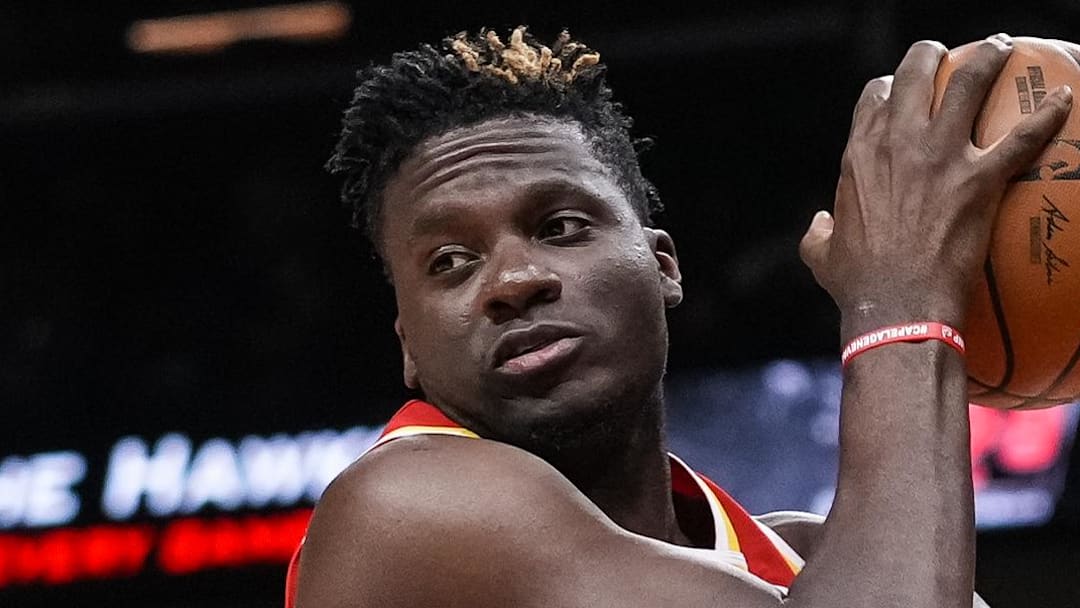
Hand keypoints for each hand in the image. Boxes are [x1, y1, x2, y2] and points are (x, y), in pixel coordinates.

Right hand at [799, 34, 1071, 337]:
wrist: (896, 306)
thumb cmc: (858, 285)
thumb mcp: (820, 254)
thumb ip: (818, 231)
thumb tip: (820, 223)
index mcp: (859, 156)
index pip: (873, 98)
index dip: (888, 88)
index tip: (899, 92)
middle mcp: (898, 143)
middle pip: (915, 73)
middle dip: (931, 54)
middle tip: (948, 55)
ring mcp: (940, 157)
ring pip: (968, 83)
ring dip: (988, 58)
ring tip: (1001, 48)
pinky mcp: (979, 180)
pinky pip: (1022, 136)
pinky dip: (1047, 114)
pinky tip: (1062, 97)